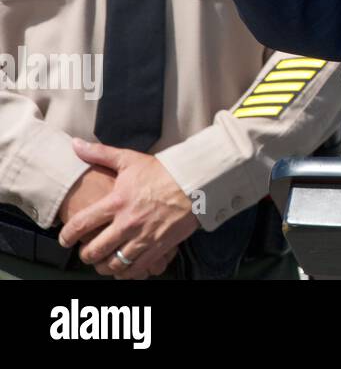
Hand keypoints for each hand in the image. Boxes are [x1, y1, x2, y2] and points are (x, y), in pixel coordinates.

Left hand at [58, 138, 200, 279]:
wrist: (197, 181)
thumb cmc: (163, 171)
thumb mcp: (131, 159)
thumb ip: (100, 154)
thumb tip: (75, 145)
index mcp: (116, 202)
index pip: (80, 225)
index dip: (67, 236)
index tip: (65, 240)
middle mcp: (127, 223)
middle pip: (94, 251)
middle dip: (85, 255)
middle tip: (86, 253)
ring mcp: (143, 237)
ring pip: (113, 264)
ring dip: (104, 266)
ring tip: (103, 262)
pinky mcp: (159, 247)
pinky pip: (136, 269)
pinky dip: (126, 272)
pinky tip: (124, 268)